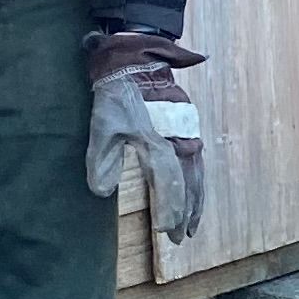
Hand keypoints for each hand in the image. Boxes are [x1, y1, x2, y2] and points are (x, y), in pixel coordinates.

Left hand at [84, 30, 206, 237]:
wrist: (137, 61)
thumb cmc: (117, 94)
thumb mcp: (102, 126)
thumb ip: (102, 160)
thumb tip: (101, 192)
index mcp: (158, 143)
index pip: (170, 185)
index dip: (169, 209)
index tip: (165, 231)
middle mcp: (178, 142)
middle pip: (189, 185)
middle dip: (186, 213)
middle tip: (181, 238)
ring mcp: (186, 134)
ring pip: (197, 175)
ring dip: (196, 200)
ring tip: (192, 224)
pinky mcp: (187, 128)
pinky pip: (197, 162)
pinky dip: (197, 182)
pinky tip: (194, 192)